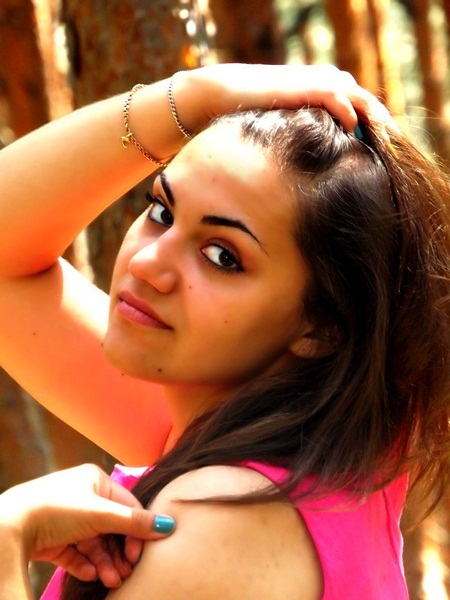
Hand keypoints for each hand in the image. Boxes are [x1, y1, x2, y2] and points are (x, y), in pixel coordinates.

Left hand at [0, 464, 173, 587]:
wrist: (12, 526)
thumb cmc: (58, 509)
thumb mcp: (101, 514)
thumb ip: (134, 522)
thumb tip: (169, 525)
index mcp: (95, 481)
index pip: (127, 505)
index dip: (137, 529)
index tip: (141, 553)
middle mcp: (83, 497)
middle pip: (112, 527)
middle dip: (120, 551)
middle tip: (127, 571)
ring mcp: (68, 518)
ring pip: (95, 543)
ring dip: (106, 562)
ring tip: (111, 580)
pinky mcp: (54, 538)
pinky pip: (77, 552)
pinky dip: (86, 564)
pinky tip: (93, 575)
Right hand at [175, 63, 394, 135]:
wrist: (221, 96)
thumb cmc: (250, 117)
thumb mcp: (285, 129)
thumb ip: (305, 138)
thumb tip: (316, 165)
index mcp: (325, 91)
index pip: (362, 110)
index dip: (375, 132)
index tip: (384, 156)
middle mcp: (328, 82)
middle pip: (369, 105)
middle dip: (382, 129)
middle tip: (393, 156)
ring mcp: (320, 81)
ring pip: (362, 100)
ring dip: (375, 123)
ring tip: (384, 148)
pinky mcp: (308, 85)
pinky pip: (340, 99)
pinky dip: (351, 115)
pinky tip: (354, 134)